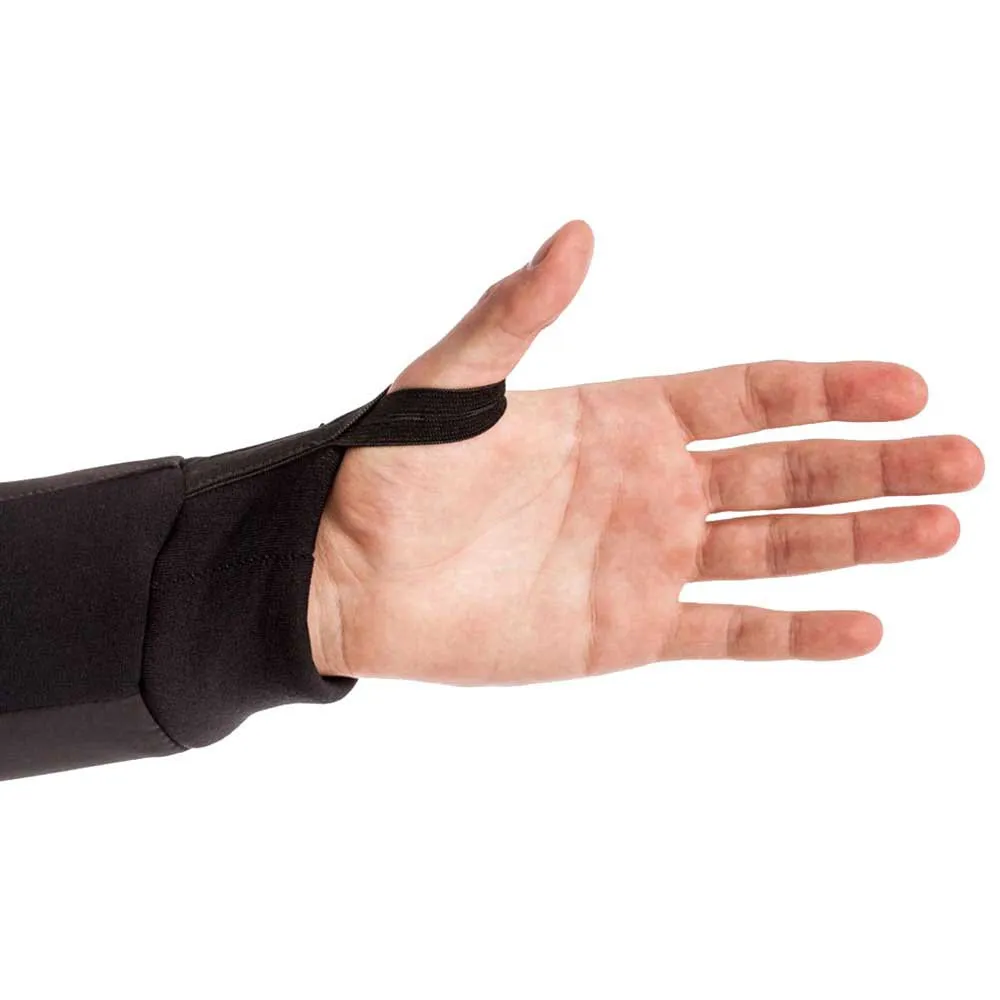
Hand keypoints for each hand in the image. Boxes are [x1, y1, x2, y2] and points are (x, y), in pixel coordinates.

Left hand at [307, 221, 983, 682]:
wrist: (347, 577)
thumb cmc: (389, 474)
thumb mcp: (449, 383)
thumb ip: (517, 314)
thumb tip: (577, 234)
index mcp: (623, 417)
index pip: (750, 396)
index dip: (828, 390)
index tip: (907, 384)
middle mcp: (651, 486)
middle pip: (786, 469)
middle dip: (874, 463)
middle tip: (961, 460)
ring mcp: (646, 562)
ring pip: (775, 546)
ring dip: (859, 539)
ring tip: (941, 529)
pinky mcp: (628, 631)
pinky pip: (727, 633)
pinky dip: (793, 632)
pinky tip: (863, 625)